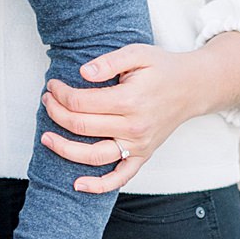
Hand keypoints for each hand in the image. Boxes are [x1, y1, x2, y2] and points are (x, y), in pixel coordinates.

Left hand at [41, 43, 202, 191]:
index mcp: (130, 99)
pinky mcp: (143, 156)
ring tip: (47, 138)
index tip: (53, 85)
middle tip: (47, 101)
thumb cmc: (163, 68)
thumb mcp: (138, 53)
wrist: (193, 88)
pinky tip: (78, 184)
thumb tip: (83, 72)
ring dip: (65, 149)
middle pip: (83, 127)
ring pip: (95, 156)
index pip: (82, 102)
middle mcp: (134, 127)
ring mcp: (139, 146)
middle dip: (57, 113)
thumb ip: (109, 61)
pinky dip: (99, 185)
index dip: (61, 94)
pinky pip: (120, 178)